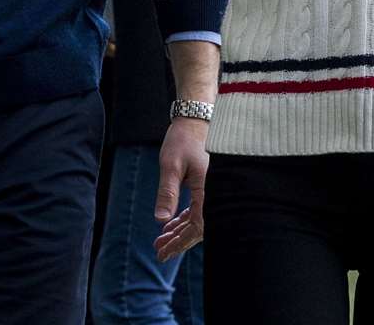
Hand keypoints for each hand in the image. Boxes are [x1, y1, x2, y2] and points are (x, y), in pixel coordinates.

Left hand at [154, 116, 209, 261]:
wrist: (196, 119)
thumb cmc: (184, 139)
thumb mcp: (171, 165)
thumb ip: (167, 192)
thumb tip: (161, 220)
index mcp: (208, 189)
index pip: (197, 225)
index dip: (180, 241)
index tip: (163, 251)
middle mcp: (214, 192)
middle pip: (199, 227)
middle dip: (178, 242)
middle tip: (159, 253)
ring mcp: (211, 190)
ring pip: (198, 219)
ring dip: (180, 232)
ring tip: (161, 241)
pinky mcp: (206, 186)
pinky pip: (197, 209)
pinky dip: (184, 219)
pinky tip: (170, 225)